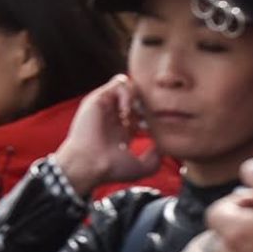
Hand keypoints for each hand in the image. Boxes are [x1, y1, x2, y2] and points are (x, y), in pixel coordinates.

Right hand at [51, 76, 160, 195]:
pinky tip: (126, 110)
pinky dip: (127, 93)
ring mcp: (106, 106)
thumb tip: (163, 148)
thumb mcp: (141, 167)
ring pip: (129, 87)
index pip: (140, 114)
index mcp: (121, 131)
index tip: (150, 131)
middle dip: (145, 105)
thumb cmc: (111, 168)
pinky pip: (119, 83)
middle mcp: (113, 117)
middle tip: (145, 120)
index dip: (151, 117)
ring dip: (136, 97)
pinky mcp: (98, 98)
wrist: (89, 163)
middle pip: (136, 98)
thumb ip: (155, 159)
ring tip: (133, 114)